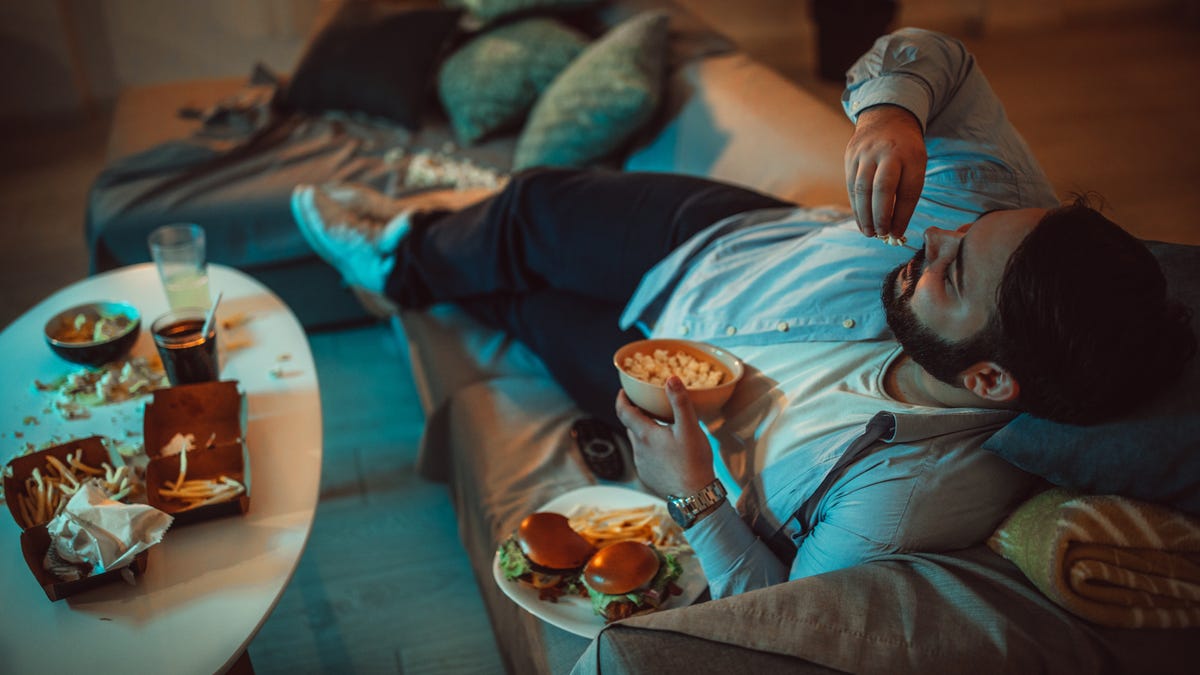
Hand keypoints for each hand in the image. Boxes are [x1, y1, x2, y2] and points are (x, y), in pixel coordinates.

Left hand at [614, 377, 715, 498]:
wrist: (695, 496)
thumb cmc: (693, 461)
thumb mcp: (689, 428)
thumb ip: (680, 402)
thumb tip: (671, 378)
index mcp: (645, 435)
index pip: (623, 412)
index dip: (621, 399)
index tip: (624, 391)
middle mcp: (638, 450)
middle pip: (631, 426)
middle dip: (636, 413)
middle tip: (647, 404)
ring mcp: (642, 465)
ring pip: (638, 442)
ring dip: (645, 432)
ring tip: (659, 425)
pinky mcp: (648, 476)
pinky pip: (645, 456)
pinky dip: (651, 448)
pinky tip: (666, 448)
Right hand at [844, 104, 926, 238]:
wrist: (887, 119)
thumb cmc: (905, 151)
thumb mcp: (916, 163)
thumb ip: (907, 191)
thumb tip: (895, 227)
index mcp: (911, 155)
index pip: (907, 190)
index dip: (902, 215)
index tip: (898, 233)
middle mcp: (888, 152)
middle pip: (883, 188)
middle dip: (881, 215)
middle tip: (882, 234)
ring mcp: (866, 153)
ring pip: (862, 188)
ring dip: (864, 215)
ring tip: (870, 233)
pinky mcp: (851, 156)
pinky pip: (851, 186)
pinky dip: (856, 206)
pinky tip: (861, 221)